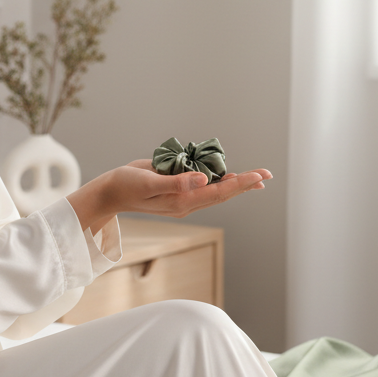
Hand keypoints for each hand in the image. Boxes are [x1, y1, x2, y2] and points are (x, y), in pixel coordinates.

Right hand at [68, 159, 269, 233]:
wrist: (111, 192)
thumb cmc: (126, 185)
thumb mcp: (149, 181)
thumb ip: (176, 182)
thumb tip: (203, 179)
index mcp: (181, 201)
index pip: (218, 192)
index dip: (240, 183)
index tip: (258, 176)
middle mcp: (186, 202)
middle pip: (222, 193)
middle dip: (245, 184)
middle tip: (266, 174)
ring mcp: (183, 198)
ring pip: (215, 191)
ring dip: (235, 183)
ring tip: (256, 177)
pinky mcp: (178, 190)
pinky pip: (203, 186)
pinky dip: (218, 180)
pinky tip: (227, 176)